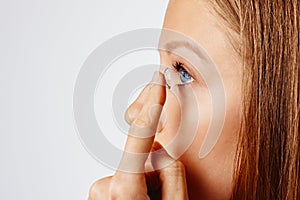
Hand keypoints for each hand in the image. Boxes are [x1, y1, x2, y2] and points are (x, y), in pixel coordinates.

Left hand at [88, 73, 188, 199]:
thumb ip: (172, 172)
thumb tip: (157, 152)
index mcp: (125, 190)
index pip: (142, 135)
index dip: (153, 106)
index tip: (157, 82)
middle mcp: (106, 187)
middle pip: (144, 158)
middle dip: (156, 173)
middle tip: (161, 199)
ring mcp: (101, 192)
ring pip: (135, 170)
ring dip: (146, 185)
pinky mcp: (100, 195)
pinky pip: (126, 180)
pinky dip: (136, 190)